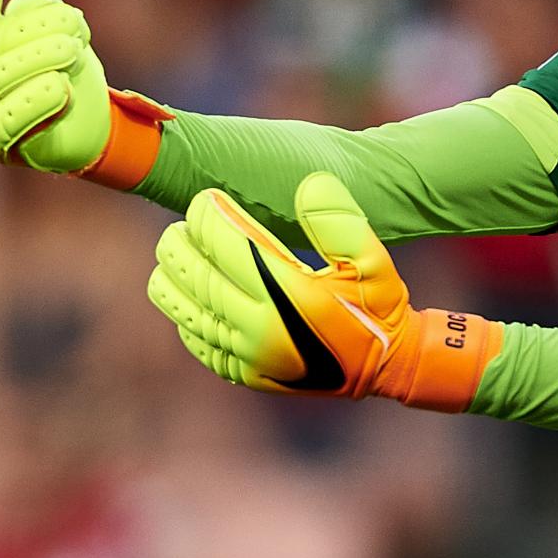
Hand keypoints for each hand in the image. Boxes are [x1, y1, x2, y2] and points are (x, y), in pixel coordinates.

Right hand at [0, 0, 166, 186]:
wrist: (87, 123)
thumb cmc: (62, 69)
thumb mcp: (54, 31)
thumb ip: (36, 12)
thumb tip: (30, 4)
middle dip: (34, 29)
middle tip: (75, 22)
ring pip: (0, 80)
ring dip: (41, 59)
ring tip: (74, 50)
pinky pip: (10, 123)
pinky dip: (37, 103)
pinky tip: (62, 88)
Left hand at [147, 173, 502, 411]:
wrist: (385, 366)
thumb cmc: (377, 305)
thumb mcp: (373, 259)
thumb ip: (340, 221)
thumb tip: (309, 184)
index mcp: (289, 295)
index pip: (225, 243)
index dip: (207, 214)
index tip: (207, 198)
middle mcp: (260, 328)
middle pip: (195, 273)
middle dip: (182, 240)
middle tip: (185, 222)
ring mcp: (246, 355)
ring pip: (182, 307)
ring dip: (172, 273)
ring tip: (179, 250)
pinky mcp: (241, 373)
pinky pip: (193, 337)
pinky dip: (183, 309)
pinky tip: (192, 290)